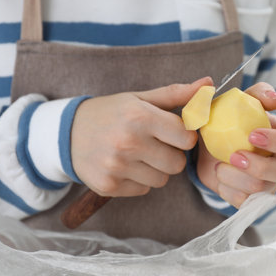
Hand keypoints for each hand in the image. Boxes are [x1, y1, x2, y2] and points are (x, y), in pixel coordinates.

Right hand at [71, 77, 213, 196]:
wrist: (66, 133)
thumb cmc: (110, 113)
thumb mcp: (140, 98)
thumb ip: (176, 93)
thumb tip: (210, 84)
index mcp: (139, 117)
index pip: (187, 138)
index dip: (183, 136)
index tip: (173, 132)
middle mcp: (128, 143)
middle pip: (177, 164)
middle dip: (171, 155)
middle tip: (154, 144)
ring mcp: (117, 167)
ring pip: (162, 180)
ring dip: (156, 169)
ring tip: (138, 155)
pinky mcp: (108, 186)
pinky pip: (143, 190)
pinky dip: (139, 180)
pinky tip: (125, 166)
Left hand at [197, 82, 275, 207]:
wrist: (207, 146)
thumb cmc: (230, 120)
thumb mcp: (239, 101)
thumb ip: (259, 94)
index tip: (252, 135)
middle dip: (262, 166)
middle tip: (234, 156)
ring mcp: (272, 184)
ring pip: (263, 189)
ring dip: (235, 177)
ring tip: (219, 165)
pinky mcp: (254, 200)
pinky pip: (246, 202)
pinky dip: (227, 189)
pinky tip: (220, 176)